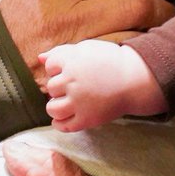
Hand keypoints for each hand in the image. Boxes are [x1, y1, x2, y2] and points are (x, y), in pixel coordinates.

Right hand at [0, 0, 171, 90]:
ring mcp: (80, 49)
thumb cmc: (15, 25)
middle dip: (158, 4)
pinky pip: (123, 62)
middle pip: (136, 2)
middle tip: (162, 8)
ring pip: (136, 35)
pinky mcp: (84, 75)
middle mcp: (72, 17)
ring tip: (159, 31)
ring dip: (155, 32)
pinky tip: (142, 52)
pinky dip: (139, 55)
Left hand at [42, 40, 163, 130]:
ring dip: (55, 106)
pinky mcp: (87, 119)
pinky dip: (59, 123)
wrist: (134, 81)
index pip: (50, 67)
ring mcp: (79, 103)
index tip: (70, 70)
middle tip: (74, 87)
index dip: (58, 68)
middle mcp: (72, 83)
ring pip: (52, 109)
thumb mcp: (86, 49)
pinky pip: (64, 126)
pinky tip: (63, 118)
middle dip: (59, 87)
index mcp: (72, 63)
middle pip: (51, 88)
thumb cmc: (110, 62)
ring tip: (65, 103)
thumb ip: (61, 52)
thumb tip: (40, 58)